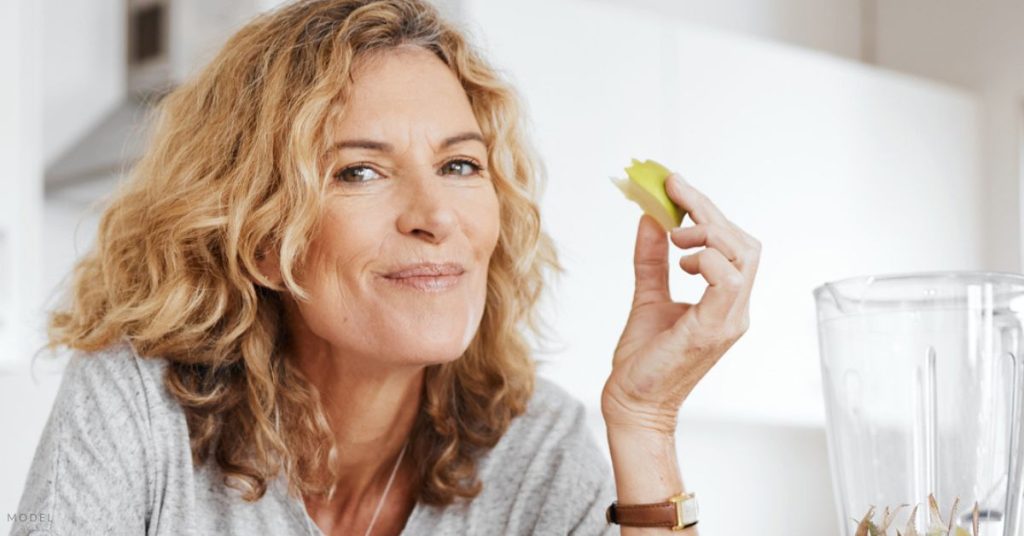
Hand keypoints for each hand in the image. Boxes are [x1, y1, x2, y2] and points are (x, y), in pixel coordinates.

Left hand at [602, 173, 760, 433]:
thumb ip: (652, 260)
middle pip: (744, 243)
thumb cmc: (643, 360)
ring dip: (708, 233)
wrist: (632, 403)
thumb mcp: (648, 296)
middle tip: (673, 194)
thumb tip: (650, 219)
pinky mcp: (714, 329)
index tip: (675, 184)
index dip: (708, 210)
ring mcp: (730, 320)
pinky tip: (681, 262)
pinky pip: (727, 281)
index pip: (734, 244)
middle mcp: (736, 309)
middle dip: (709, 211)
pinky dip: (706, 259)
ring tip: (675, 238)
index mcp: (725, 301)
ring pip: (742, 255)